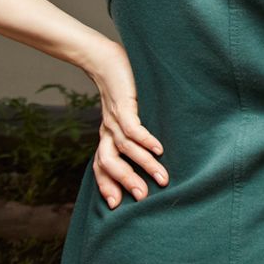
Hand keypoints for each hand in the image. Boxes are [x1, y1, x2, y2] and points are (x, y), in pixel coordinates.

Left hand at [74, 34, 165, 208]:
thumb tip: (152, 148)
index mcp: (106, 134)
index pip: (101, 165)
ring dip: (144, 165)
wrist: (103, 57)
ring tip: (162, 177)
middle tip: (142, 198)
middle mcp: (107, 130)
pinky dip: (146, 141)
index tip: (115, 205)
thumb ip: (131, 130)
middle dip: (126, 182)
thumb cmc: (119, 85)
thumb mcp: (123, 112)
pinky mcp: (123, 105)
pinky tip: (159, 149)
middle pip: (110, 163)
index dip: (106, 184)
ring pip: (125, 149)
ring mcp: (114, 118)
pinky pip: (132, 128)